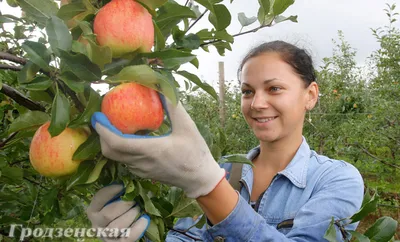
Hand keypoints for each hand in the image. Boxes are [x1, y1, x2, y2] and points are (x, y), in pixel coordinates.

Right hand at [86, 184, 149, 241]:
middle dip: (124, 205)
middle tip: (134, 200)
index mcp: (93, 211)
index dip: (111, 191)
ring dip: (131, 215)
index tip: (123, 186)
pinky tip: (144, 218)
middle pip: (108, 214)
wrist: (118, 233)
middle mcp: (96, 225)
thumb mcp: (111, 203)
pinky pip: (129, 236)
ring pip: (118, 226)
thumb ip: (116, 195)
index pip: (99, 199)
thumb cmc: (117, 212)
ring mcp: (106, 236)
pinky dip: (138, 227)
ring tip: (138, 208)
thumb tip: (128, 183)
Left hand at [91, 97, 225, 197]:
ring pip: (116, 158)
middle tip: (101, 118)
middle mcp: (141, 162)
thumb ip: (173, 107)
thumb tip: (161, 87)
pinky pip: (125, 161)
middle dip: (101, 135)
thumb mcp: (187, 126)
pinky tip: (127, 137)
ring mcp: (141, 170)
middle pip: (110, 151)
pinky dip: (120, 149)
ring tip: (111, 125)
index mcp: (150, 150)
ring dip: (109, 142)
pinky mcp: (143, 174)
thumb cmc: (195, 153)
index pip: (117, 143)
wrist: (199, 179)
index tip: (98, 116)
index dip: (103, 130)